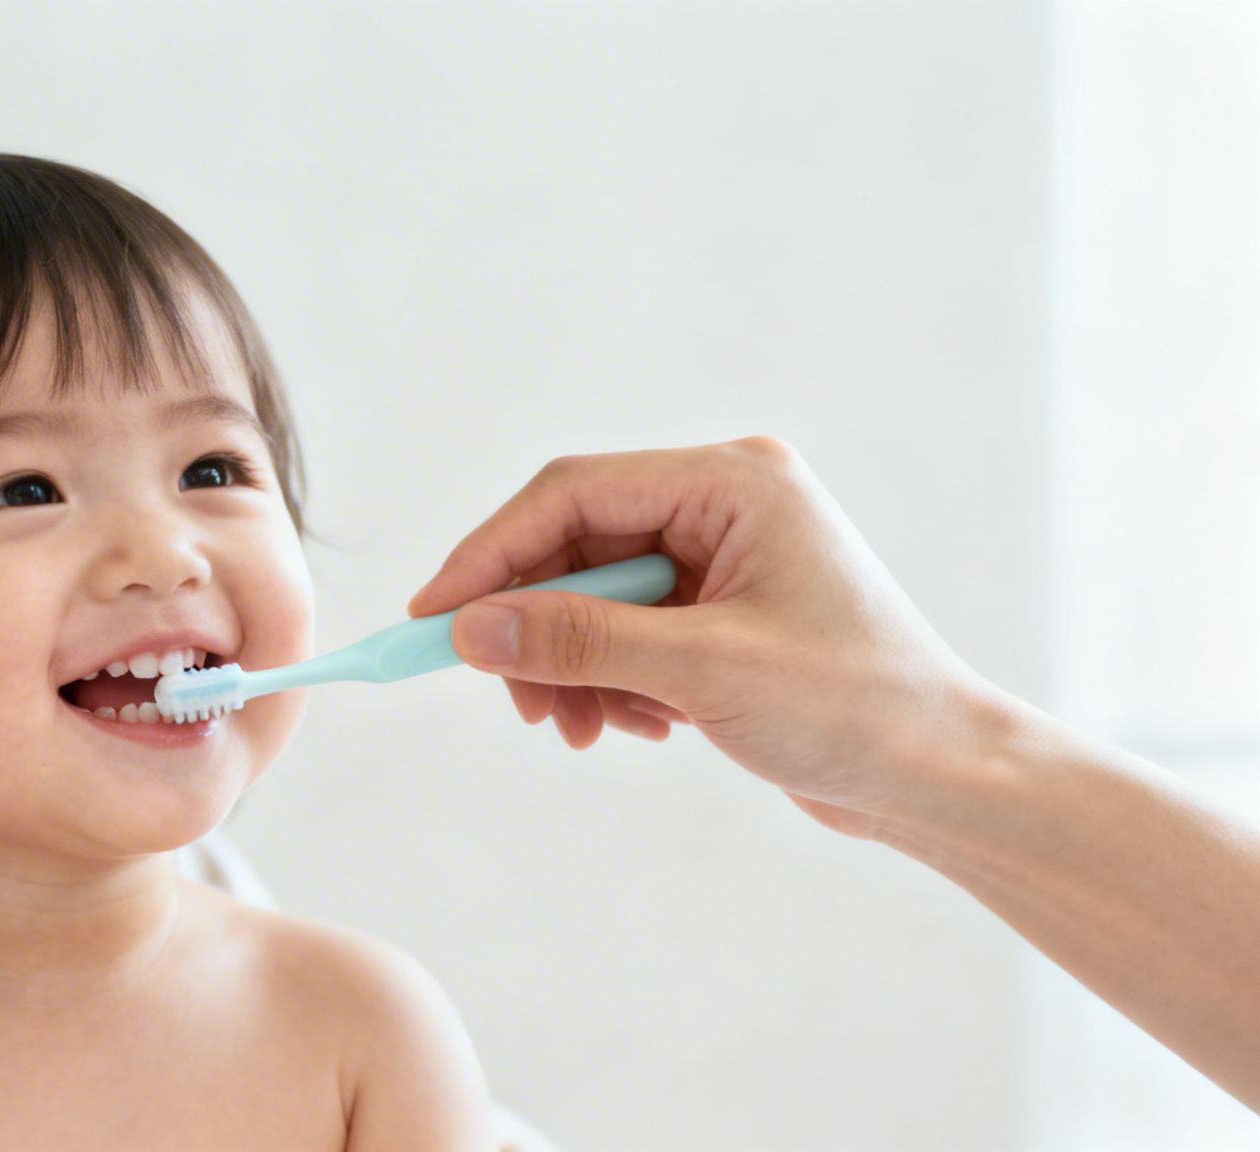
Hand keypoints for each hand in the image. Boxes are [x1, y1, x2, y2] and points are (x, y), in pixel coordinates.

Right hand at [410, 437, 1006, 836]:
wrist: (942, 777)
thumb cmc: (855, 709)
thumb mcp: (703, 672)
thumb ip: (581, 641)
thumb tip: (471, 628)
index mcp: (733, 482)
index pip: (572, 495)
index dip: (491, 555)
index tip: (434, 617)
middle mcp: (724, 503)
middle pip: (576, 546)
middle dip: (537, 628)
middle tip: (515, 700)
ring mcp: (723, 556)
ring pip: (593, 596)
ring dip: (573, 665)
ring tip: (585, 729)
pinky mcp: (721, 610)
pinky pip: (627, 630)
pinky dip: (611, 681)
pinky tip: (640, 727)